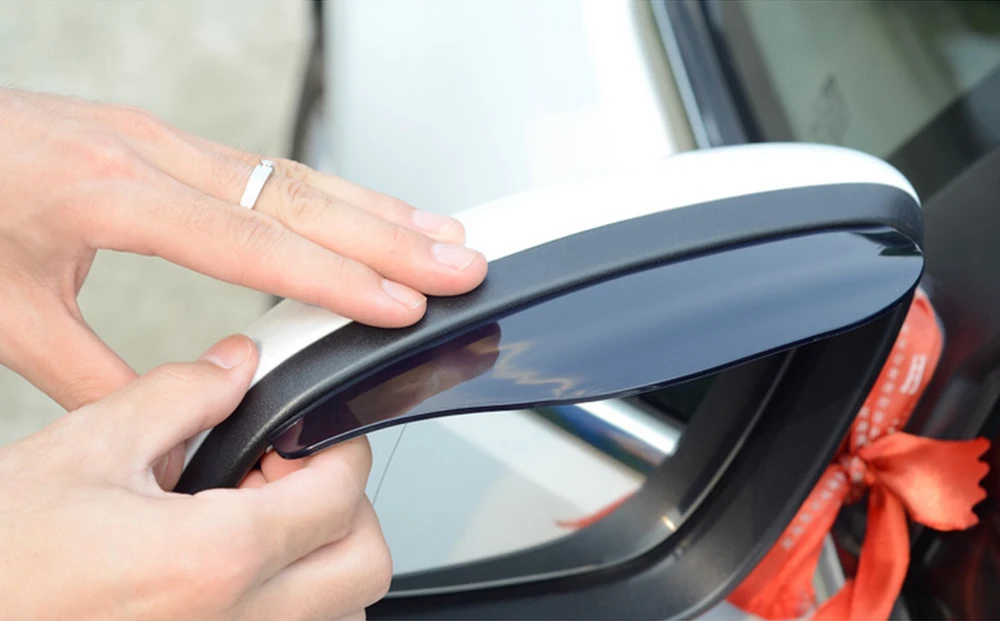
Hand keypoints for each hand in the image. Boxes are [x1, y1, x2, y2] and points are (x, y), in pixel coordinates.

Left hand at [0, 88, 486, 409]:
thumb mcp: (9, 314)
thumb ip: (97, 373)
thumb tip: (182, 413)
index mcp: (107, 193)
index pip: (248, 241)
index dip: (333, 276)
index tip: (397, 303)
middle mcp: (147, 153)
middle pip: (293, 197)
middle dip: (387, 235)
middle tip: (458, 263)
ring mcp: (162, 140)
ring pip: (292, 175)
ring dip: (375, 208)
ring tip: (442, 236)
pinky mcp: (168, 143)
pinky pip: (270, 169)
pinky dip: (334, 195)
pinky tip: (372, 214)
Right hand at [0, 335, 389, 619]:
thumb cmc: (2, 560)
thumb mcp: (87, 450)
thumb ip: (180, 396)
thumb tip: (237, 366)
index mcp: (214, 560)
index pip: (341, 496)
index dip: (339, 449)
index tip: (314, 435)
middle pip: (364, 566)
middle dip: (346, 510)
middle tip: (288, 478)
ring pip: (336, 610)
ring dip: (321, 559)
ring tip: (254, 522)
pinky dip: (284, 598)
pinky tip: (225, 566)